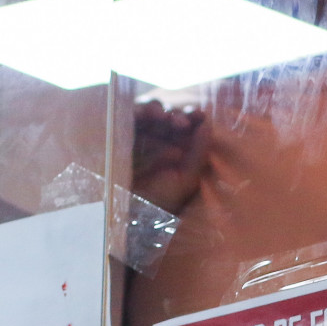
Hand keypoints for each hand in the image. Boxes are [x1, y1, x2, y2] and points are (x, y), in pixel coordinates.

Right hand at [131, 100, 208, 214]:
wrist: (130, 215)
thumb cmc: (159, 200)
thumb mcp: (185, 179)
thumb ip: (199, 153)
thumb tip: (207, 122)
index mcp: (174, 149)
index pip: (185, 126)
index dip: (192, 117)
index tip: (200, 116)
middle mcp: (156, 140)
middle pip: (168, 116)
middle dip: (177, 115)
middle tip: (182, 123)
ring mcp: (136, 136)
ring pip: (149, 112)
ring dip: (159, 110)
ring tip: (166, 119)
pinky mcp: (118, 135)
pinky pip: (130, 116)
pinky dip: (141, 111)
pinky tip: (152, 116)